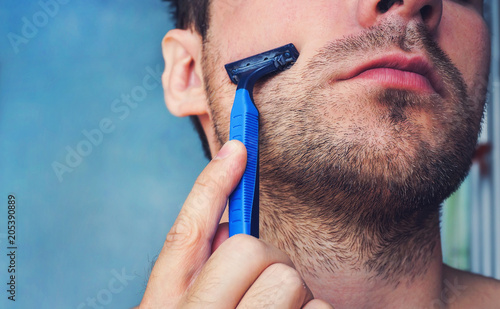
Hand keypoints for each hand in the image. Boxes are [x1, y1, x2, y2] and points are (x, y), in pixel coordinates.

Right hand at [139, 140, 332, 307]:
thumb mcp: (187, 305)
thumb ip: (204, 269)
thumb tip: (231, 229)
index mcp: (164, 304)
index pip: (185, 234)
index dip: (212, 185)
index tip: (238, 147)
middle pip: (247, 249)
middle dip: (265, 260)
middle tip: (264, 286)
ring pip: (287, 279)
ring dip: (292, 294)